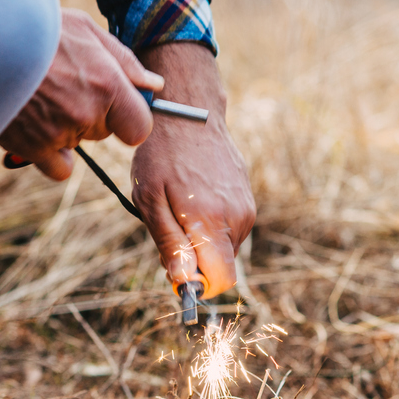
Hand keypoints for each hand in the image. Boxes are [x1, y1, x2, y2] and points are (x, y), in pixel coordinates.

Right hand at [0, 8, 157, 180]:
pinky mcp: (34, 149)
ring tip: (39, 96)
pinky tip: (36, 126)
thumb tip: (153, 85)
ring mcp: (59, 134)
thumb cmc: (33, 27)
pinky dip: (51, 154)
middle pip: (104, 131)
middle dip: (91, 114)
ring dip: (65, 128)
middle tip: (62, 85)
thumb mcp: (83, 28)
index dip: (130, 119)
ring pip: (78, 144)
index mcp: (106, 82)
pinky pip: (60, 167)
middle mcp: (86, 112)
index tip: (118, 109)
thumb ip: (123, 60)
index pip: (139, 126)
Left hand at [131, 42, 254, 298]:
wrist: (188, 113)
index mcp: (212, 222)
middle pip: (222, 264)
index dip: (200, 285)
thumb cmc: (160, 158)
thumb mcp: (150, 202)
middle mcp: (237, 217)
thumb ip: (170, 245)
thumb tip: (184, 284)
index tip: (179, 272)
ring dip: (202, 237)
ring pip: (225, 245)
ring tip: (180, 203)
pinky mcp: (247, 194)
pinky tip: (194, 193)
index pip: (223, 279)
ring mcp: (246, 205)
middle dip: (197, 259)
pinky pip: (230, 225)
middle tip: (170, 225)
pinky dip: (211, 220)